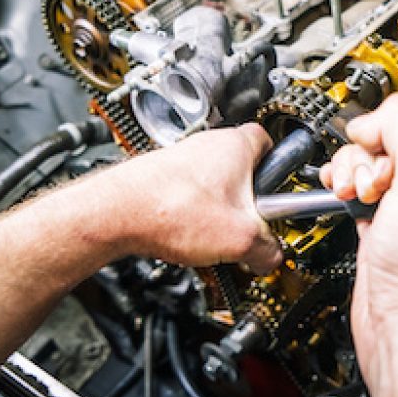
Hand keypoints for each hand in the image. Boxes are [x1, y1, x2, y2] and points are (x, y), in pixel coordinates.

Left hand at [86, 123, 281, 273]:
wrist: (115, 215)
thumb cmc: (170, 210)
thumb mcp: (241, 240)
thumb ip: (268, 249)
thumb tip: (271, 257)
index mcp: (236, 146)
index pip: (270, 139)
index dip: (279, 164)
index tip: (281, 185)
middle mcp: (207, 145)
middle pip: (241, 168)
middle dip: (247, 198)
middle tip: (249, 223)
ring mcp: (181, 160)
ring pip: (213, 184)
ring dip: (218, 209)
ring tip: (214, 236)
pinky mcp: (161, 177)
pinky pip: (188, 195)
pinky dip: (191, 215)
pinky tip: (186, 236)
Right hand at [322, 94, 397, 396]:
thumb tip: (379, 115)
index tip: (374, 132)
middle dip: (373, 153)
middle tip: (371, 176)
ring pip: (378, 171)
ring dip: (356, 171)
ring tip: (353, 189)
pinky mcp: (389, 242)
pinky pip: (365, 200)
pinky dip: (348, 192)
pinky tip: (342, 196)